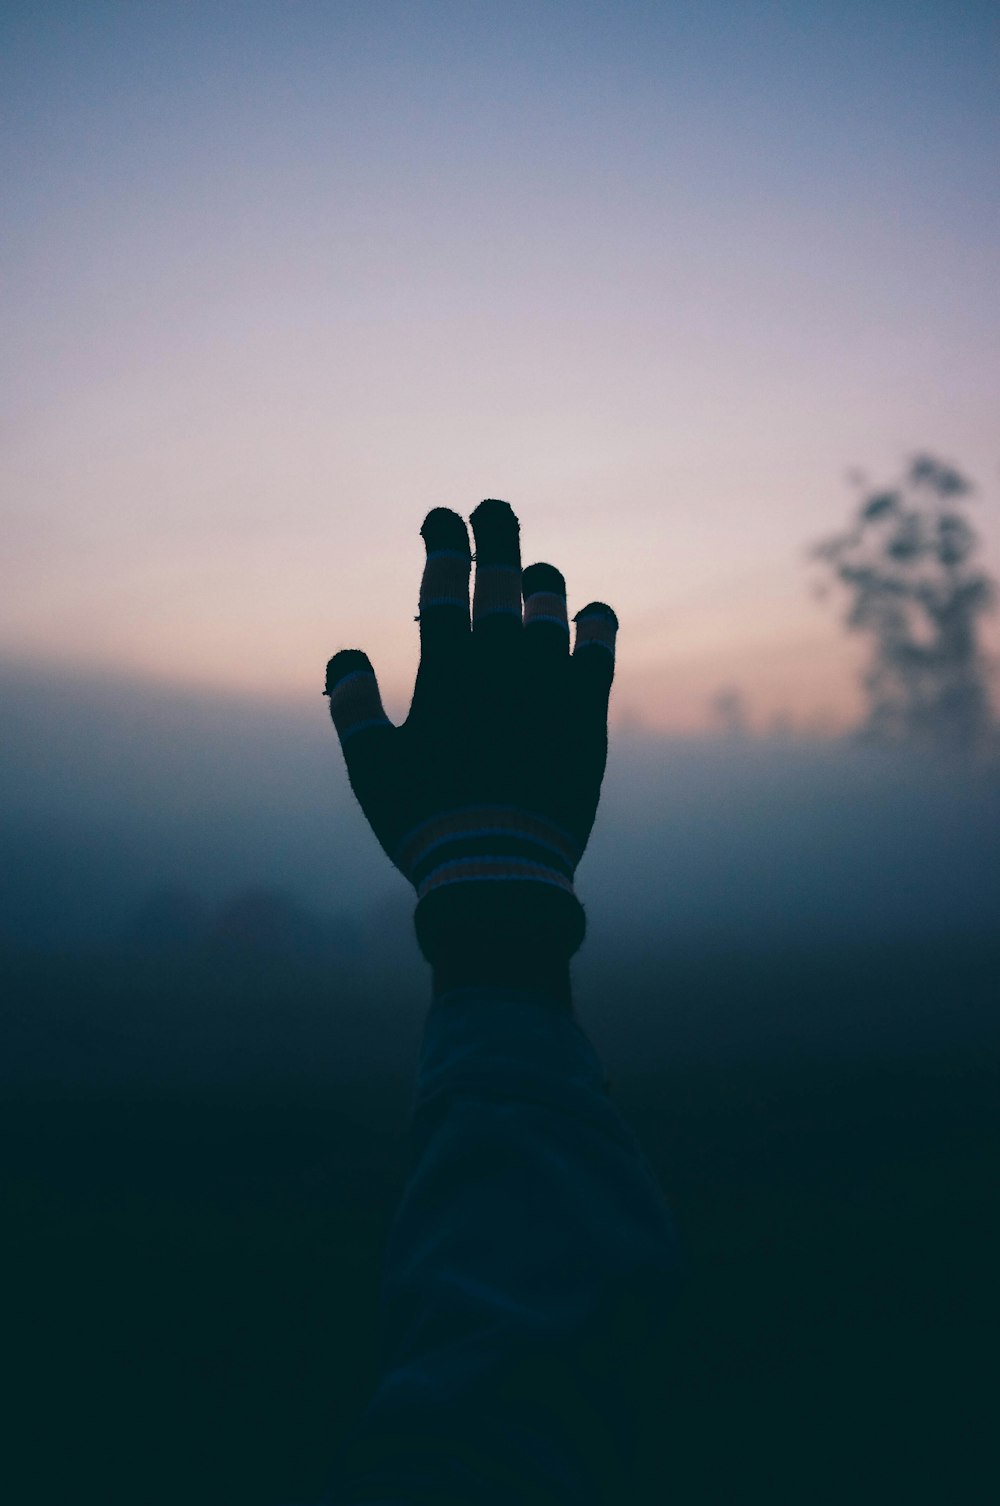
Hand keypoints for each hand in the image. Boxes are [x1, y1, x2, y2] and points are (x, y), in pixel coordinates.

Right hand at [325, 499, 617, 993]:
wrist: (501, 873)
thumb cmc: (425, 824)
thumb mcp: (370, 768)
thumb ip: (352, 706)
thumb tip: (344, 655)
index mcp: (446, 672)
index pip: (446, 584)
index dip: (444, 543)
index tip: (441, 518)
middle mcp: (501, 666)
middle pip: (501, 580)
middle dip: (495, 535)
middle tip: (492, 507)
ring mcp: (549, 687)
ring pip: (552, 609)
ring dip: (542, 580)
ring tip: (535, 569)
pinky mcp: (587, 716)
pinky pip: (598, 653)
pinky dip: (595, 626)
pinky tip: (592, 613)